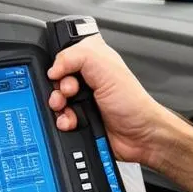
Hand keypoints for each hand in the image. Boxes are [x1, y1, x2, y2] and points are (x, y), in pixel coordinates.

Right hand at [46, 35, 172, 165]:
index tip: (64, 73)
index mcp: (95, 62)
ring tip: (68, 108)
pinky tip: (71, 122)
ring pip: (55, 100)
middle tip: (70, 92)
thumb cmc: (133, 104)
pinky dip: (61, 121)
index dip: (60, 64)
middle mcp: (87, 81)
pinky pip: (58, 119)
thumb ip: (78, 56)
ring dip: (57, 106)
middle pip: (57, 79)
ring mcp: (82, 101)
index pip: (66, 54)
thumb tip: (53, 67)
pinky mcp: (78, 120)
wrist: (139, 137)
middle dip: (57, 87)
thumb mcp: (107, 69)